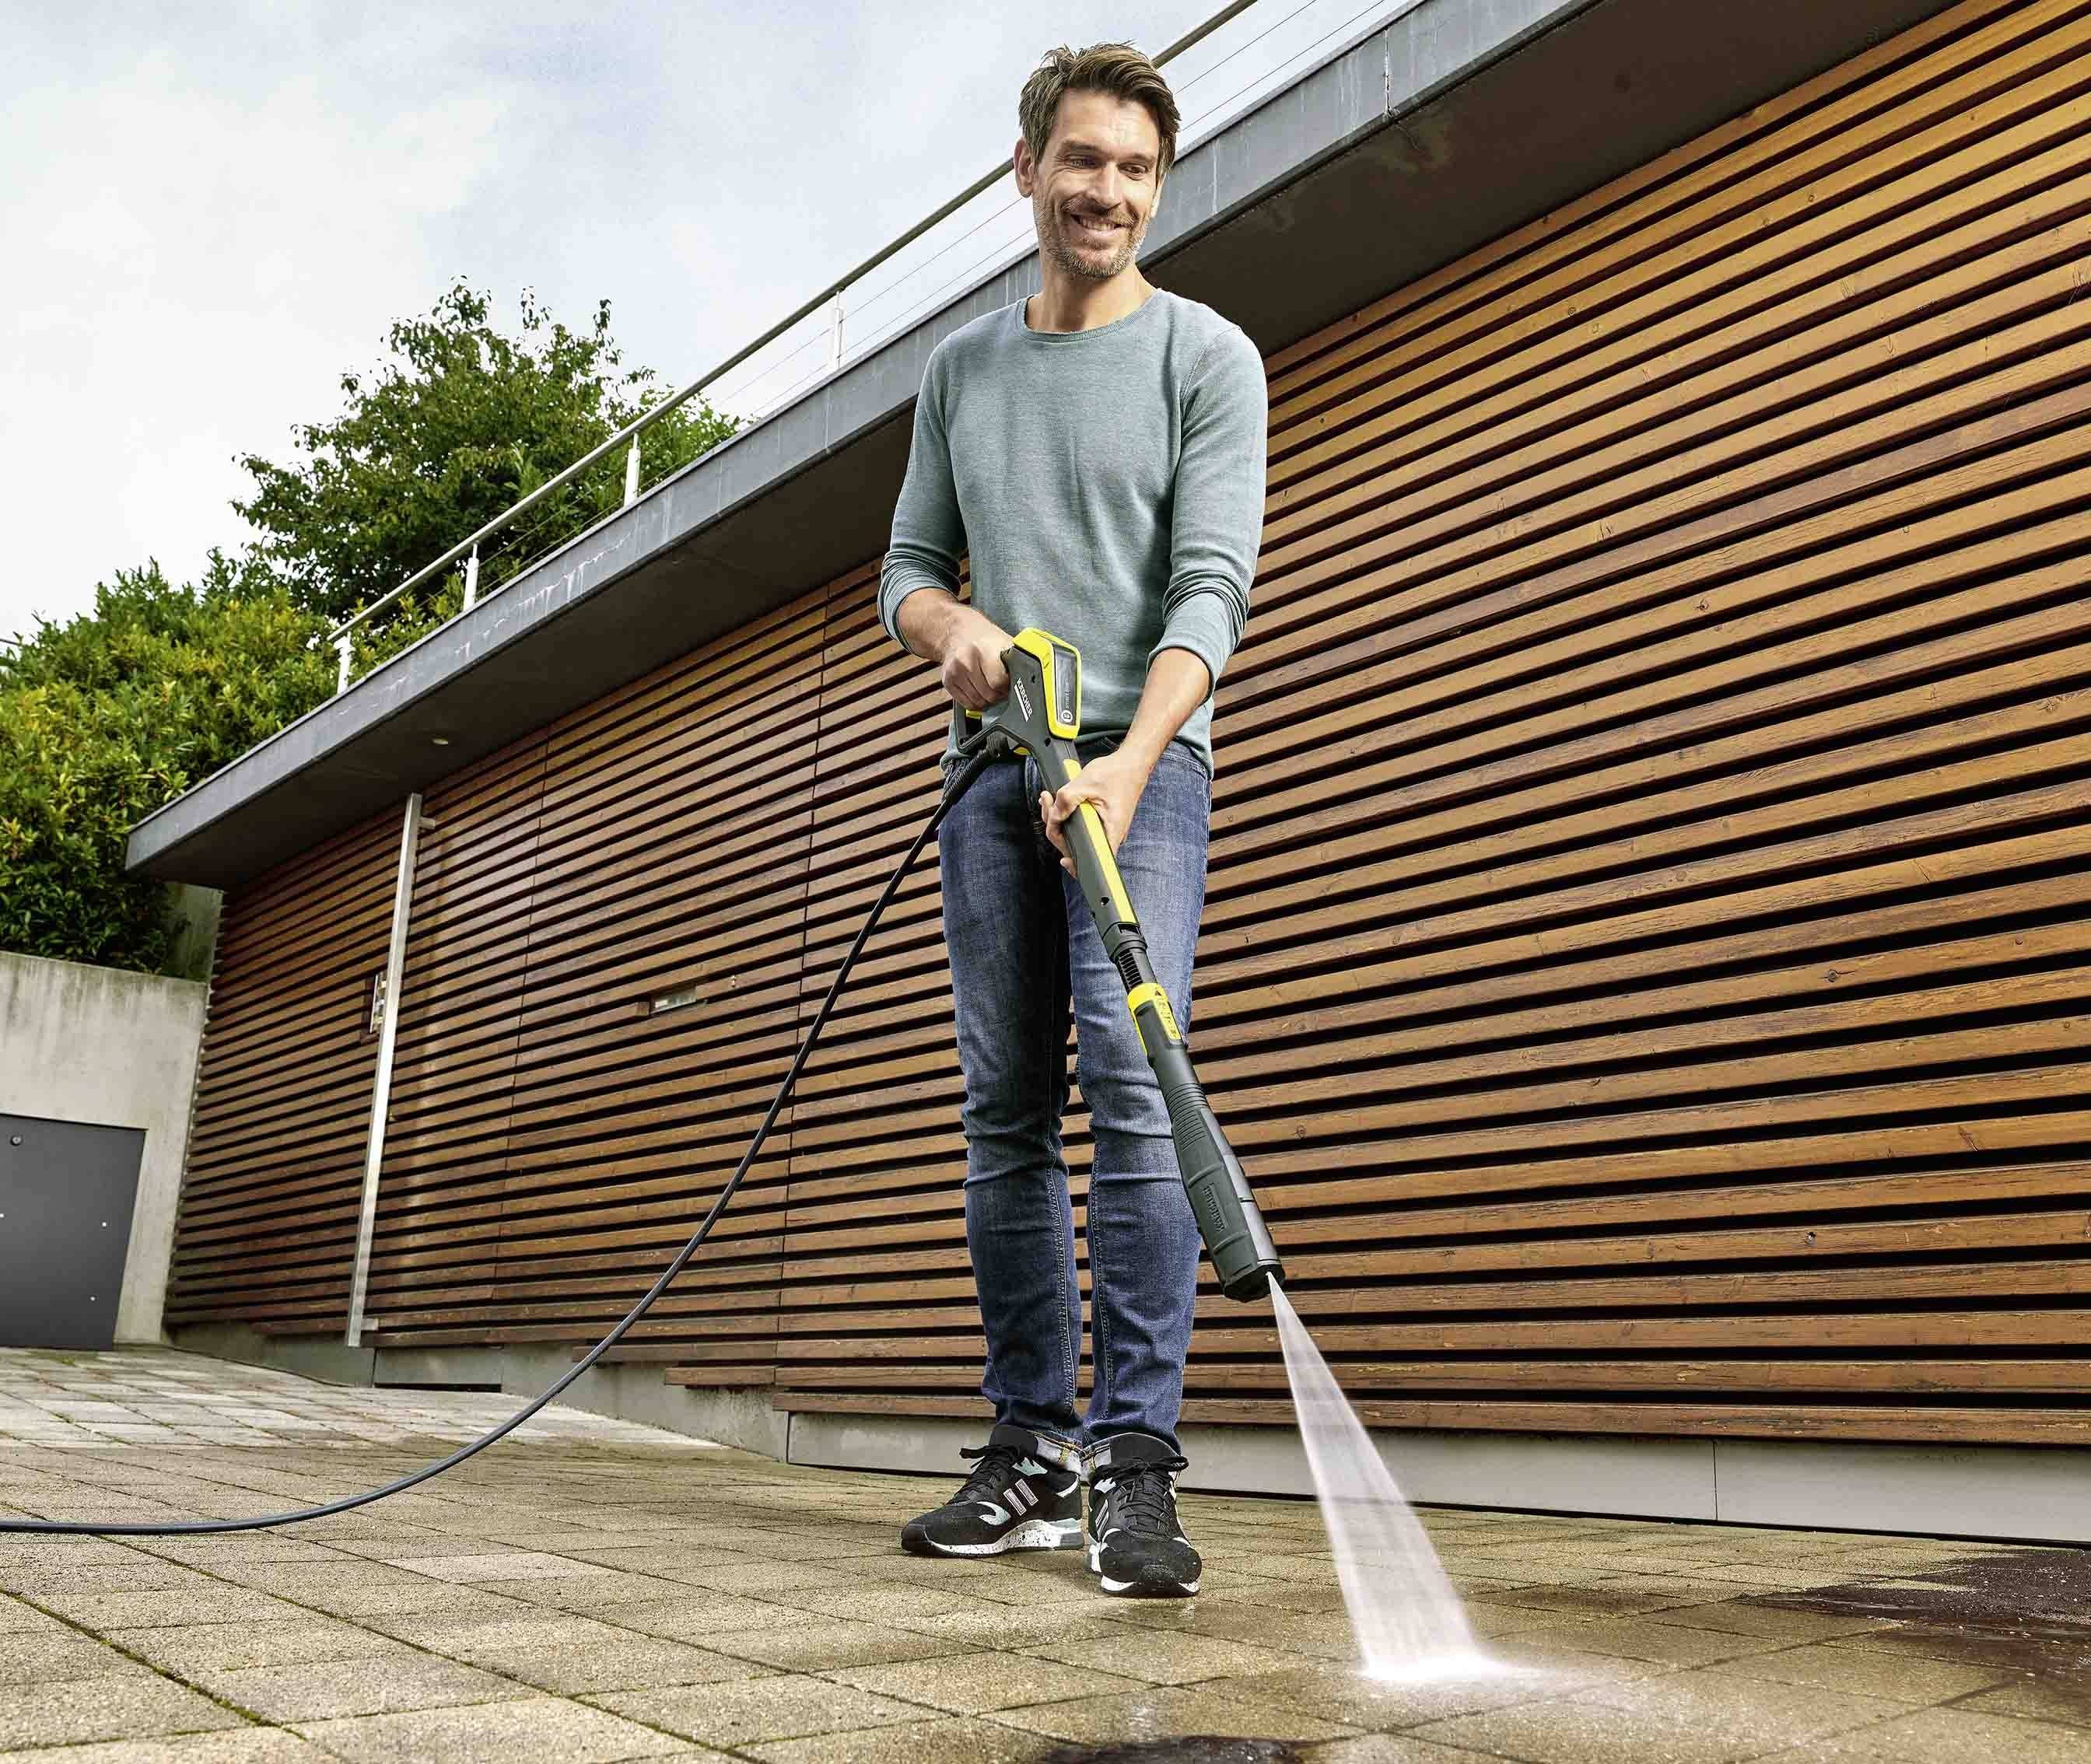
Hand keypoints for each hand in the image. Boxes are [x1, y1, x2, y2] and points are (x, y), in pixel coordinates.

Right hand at [940, 608, 1013, 710]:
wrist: (956, 630)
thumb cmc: (984, 638)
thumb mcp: (1004, 643)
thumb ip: (1016, 661)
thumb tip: (1034, 679)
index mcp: (984, 649)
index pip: (999, 683)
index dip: (1008, 685)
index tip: (1009, 681)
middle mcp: (967, 660)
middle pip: (989, 695)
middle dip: (999, 694)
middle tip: (1000, 684)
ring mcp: (955, 672)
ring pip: (979, 703)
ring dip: (988, 698)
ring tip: (989, 683)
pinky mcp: (947, 681)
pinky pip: (967, 704)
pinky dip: (976, 700)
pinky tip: (978, 687)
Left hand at [1039, 747, 1150, 877]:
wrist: (1132, 763)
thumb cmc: (1117, 773)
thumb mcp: (1085, 784)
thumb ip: (1065, 801)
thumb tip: (1053, 816)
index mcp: (1111, 831)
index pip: (1094, 860)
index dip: (1076, 864)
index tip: (1064, 861)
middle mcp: (1110, 833)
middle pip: (1077, 844)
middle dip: (1057, 828)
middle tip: (1049, 805)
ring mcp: (1106, 828)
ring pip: (1077, 833)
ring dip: (1060, 818)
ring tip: (1051, 799)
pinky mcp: (1101, 820)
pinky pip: (1081, 824)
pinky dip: (1068, 814)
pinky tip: (1061, 801)